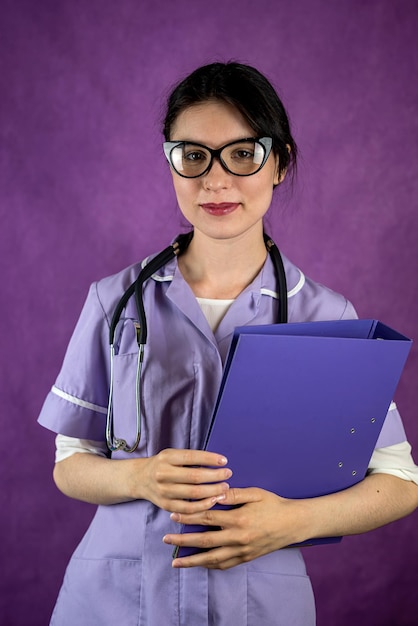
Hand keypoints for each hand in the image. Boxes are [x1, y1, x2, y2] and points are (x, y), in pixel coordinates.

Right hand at [136, 448, 231, 512]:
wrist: (140, 479)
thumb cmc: (162, 464)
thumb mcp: (172, 455)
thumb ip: (190, 458)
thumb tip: (216, 462)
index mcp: (166, 457)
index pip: (191, 457)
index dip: (209, 459)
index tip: (224, 461)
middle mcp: (163, 474)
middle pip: (194, 477)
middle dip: (215, 476)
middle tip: (228, 474)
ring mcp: (164, 491)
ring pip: (193, 494)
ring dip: (213, 492)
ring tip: (225, 488)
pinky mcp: (166, 506)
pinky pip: (188, 509)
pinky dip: (203, 506)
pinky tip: (214, 500)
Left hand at [163, 487, 308, 569]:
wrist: (294, 524)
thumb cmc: (274, 505)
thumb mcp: (255, 493)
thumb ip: (234, 493)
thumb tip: (216, 491)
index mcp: (239, 519)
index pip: (207, 518)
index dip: (189, 517)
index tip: (173, 516)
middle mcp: (238, 538)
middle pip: (205, 541)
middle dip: (183, 541)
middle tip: (166, 540)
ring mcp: (242, 551)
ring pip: (212, 559)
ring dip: (192, 561)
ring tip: (176, 562)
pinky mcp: (247, 558)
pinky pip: (225, 565)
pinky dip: (210, 566)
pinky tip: (199, 565)